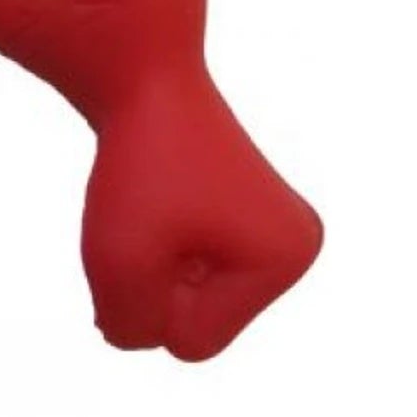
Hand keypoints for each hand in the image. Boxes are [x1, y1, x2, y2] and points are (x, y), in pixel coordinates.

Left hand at [82, 70, 321, 360]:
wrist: (144, 75)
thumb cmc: (137, 165)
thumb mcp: (119, 260)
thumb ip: (129, 326)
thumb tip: (138, 336)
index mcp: (285, 260)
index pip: (193, 341)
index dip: (147, 299)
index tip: (149, 229)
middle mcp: (297, 247)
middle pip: (197, 324)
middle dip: (155, 285)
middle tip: (149, 213)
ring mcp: (276, 231)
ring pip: (187, 300)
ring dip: (152, 266)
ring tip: (154, 205)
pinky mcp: (248, 217)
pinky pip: (185, 271)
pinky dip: (156, 249)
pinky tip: (159, 204)